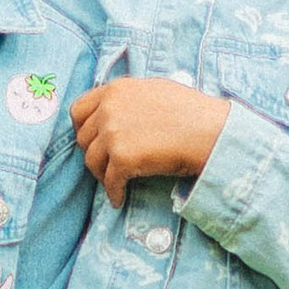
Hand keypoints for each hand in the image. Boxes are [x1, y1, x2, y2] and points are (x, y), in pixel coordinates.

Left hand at [69, 78, 232, 207]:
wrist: (210, 131)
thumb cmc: (191, 113)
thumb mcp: (153, 91)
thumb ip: (127, 100)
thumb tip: (112, 115)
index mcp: (116, 90)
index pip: (78, 109)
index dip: (82, 128)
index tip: (91, 141)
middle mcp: (109, 108)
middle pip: (83, 138)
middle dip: (93, 153)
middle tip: (105, 165)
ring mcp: (113, 132)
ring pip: (91, 161)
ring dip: (101, 174)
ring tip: (113, 182)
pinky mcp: (122, 157)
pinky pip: (109, 181)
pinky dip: (113, 192)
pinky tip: (119, 198)